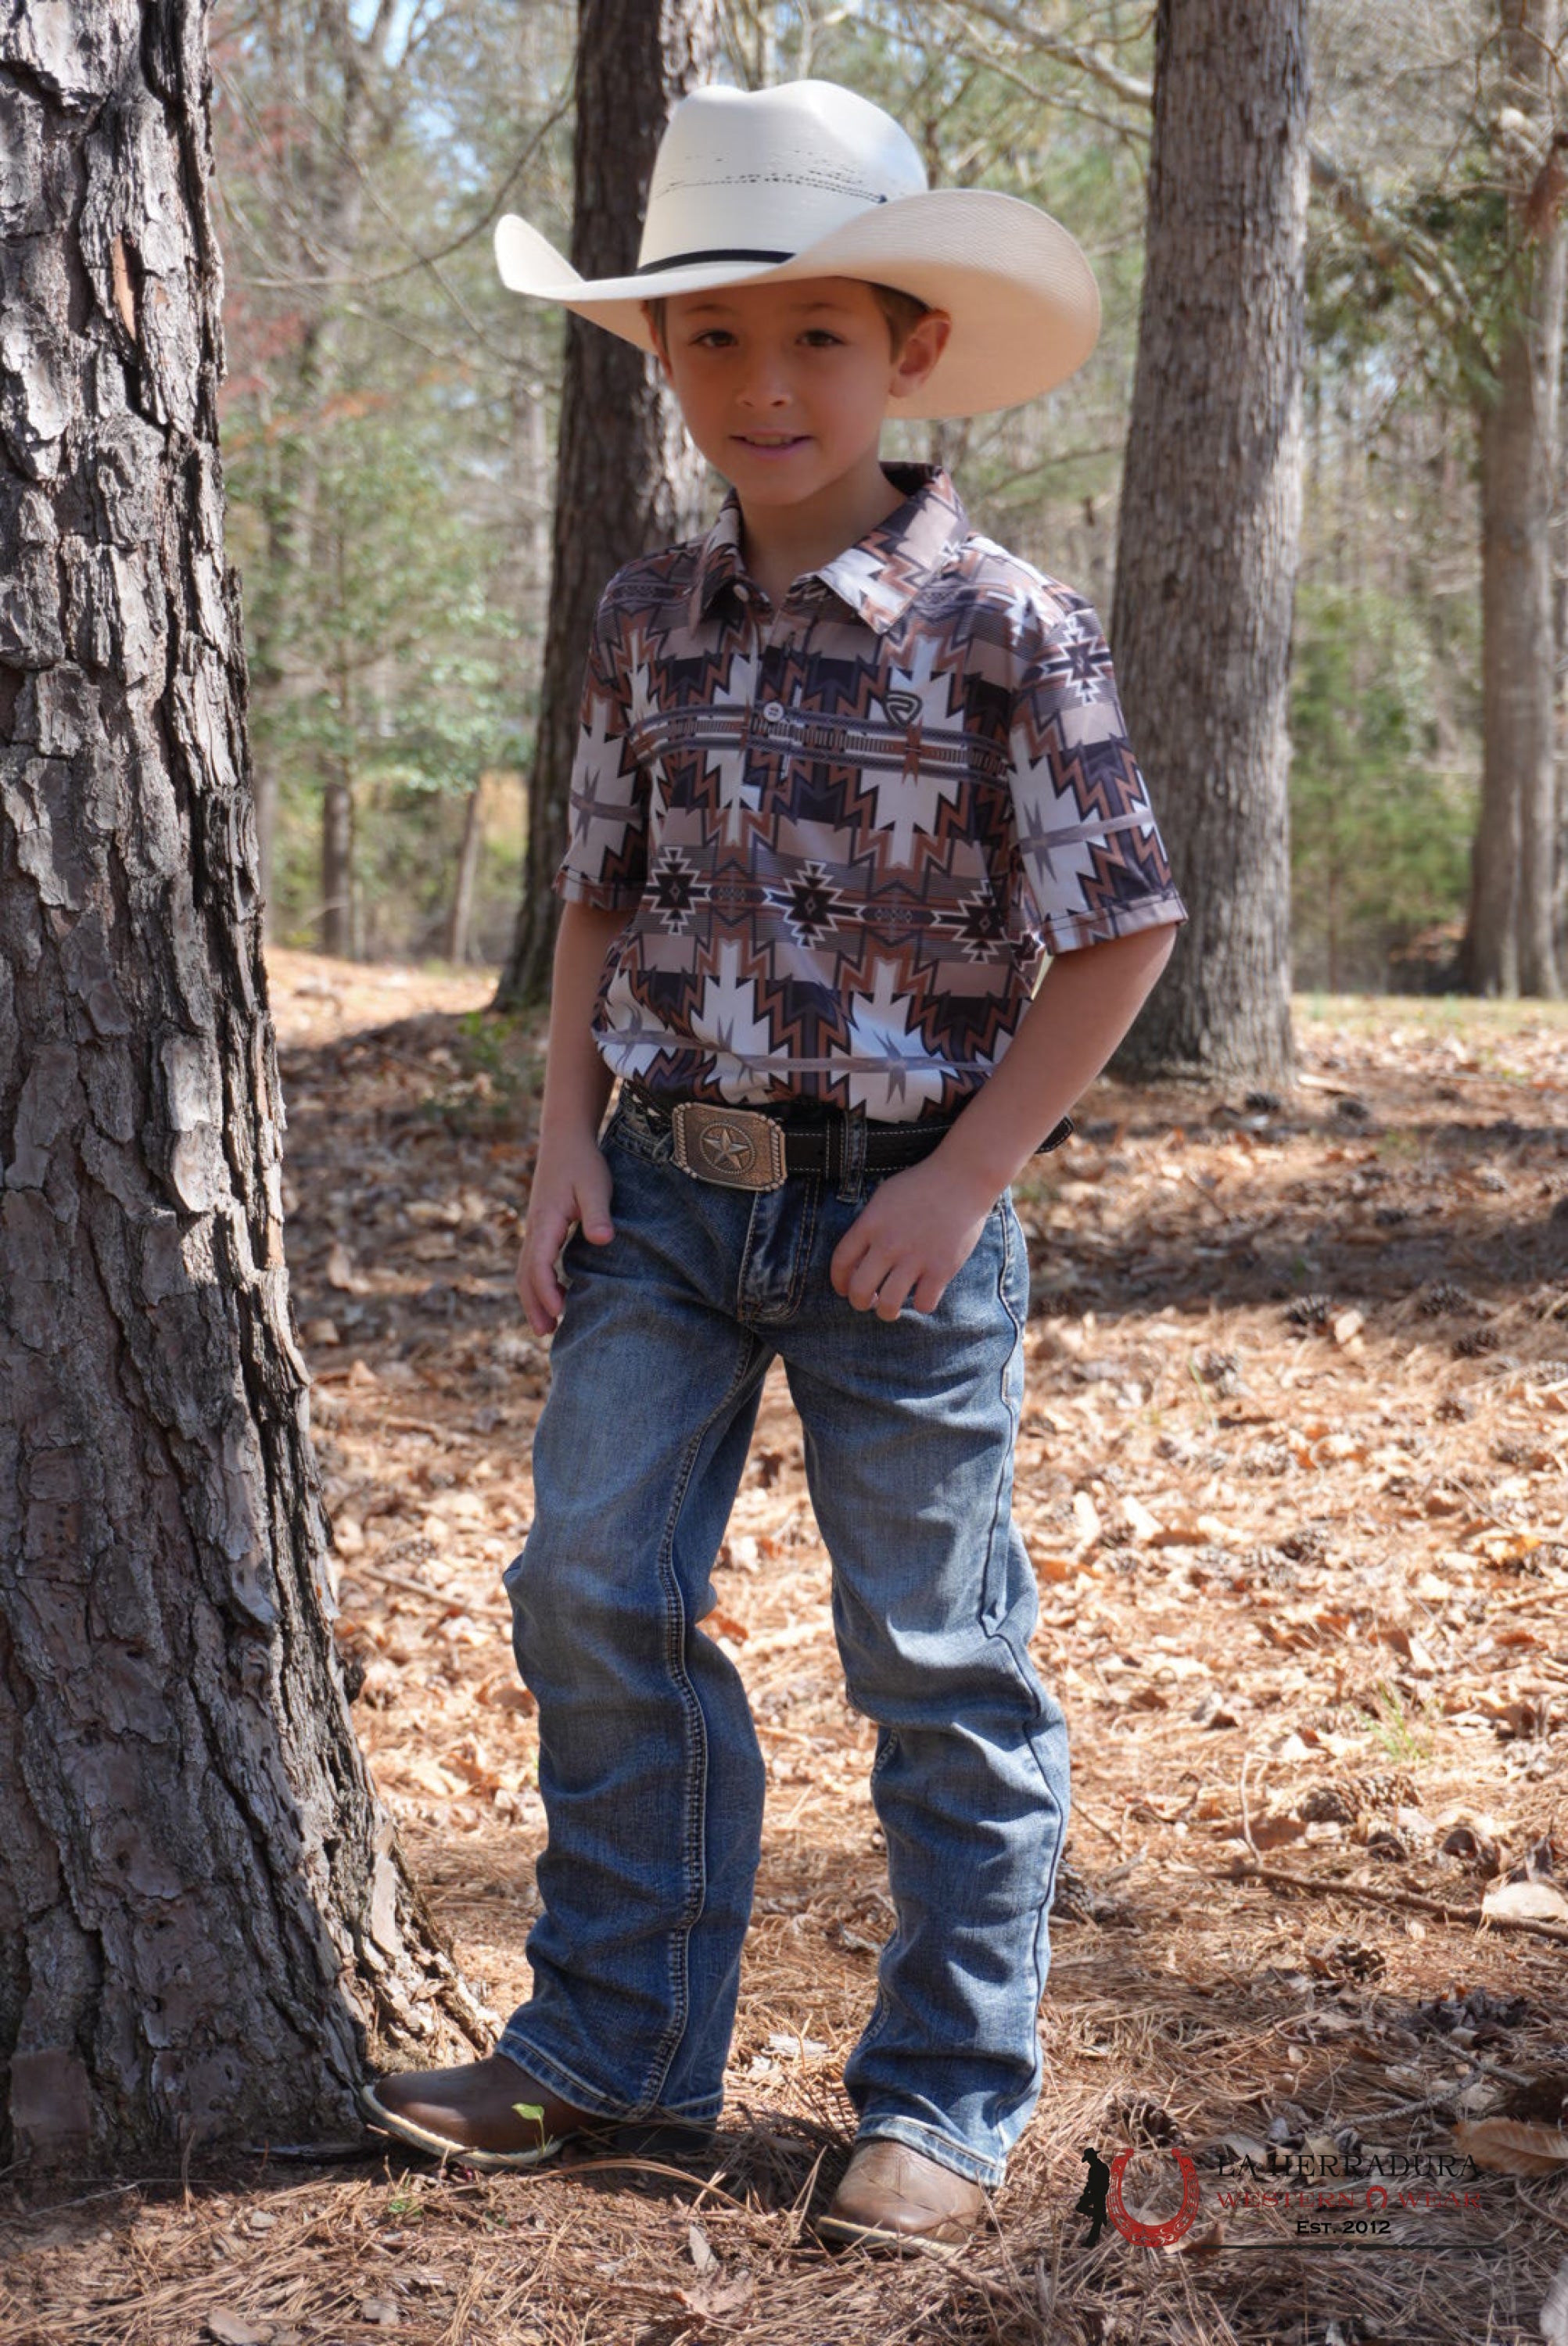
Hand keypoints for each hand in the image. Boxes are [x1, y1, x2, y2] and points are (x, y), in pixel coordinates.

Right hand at [516, 1131, 615, 1335]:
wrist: (565, 1139)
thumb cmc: (583, 1162)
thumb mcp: (595, 1185)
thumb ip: (597, 1213)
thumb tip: (602, 1240)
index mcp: (546, 1220)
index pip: (538, 1263)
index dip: (546, 1289)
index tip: (560, 1311)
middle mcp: (535, 1228)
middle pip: (525, 1274)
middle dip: (533, 1304)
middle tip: (546, 1333)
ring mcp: (536, 1228)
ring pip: (526, 1270)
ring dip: (533, 1297)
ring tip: (547, 1325)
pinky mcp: (542, 1227)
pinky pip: (534, 1261)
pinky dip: (538, 1283)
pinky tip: (556, 1294)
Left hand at [829, 1156, 997, 1320]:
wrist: (963, 1178)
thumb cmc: (922, 1184)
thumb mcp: (884, 1196)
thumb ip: (869, 1224)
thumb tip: (859, 1256)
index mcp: (870, 1224)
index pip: (840, 1263)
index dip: (838, 1282)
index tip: (844, 1288)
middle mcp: (888, 1244)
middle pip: (859, 1291)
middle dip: (859, 1303)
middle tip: (868, 1302)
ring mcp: (915, 1258)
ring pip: (889, 1305)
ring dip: (886, 1312)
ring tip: (891, 1307)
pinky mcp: (942, 1269)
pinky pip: (923, 1304)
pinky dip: (922, 1303)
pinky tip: (924, 1292)